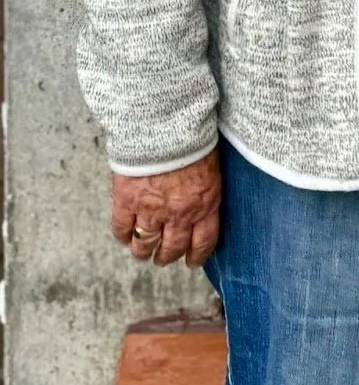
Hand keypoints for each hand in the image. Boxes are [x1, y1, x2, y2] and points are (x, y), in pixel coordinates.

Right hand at [111, 148, 221, 267]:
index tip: (191, 261)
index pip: (204, 242)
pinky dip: (122, 236)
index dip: (196, 256)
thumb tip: (201, 200)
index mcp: (205, 203)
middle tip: (163, 258)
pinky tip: (124, 236)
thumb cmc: (193, 137)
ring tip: (142, 252)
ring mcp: (151, 210)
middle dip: (167, 256)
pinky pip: (121, 228)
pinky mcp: (127, 200)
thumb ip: (205, 190)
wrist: (165, 123)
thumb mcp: (210, 166)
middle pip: (172, 248)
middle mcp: (179, 214)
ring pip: (145, 244)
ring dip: (143, 251)